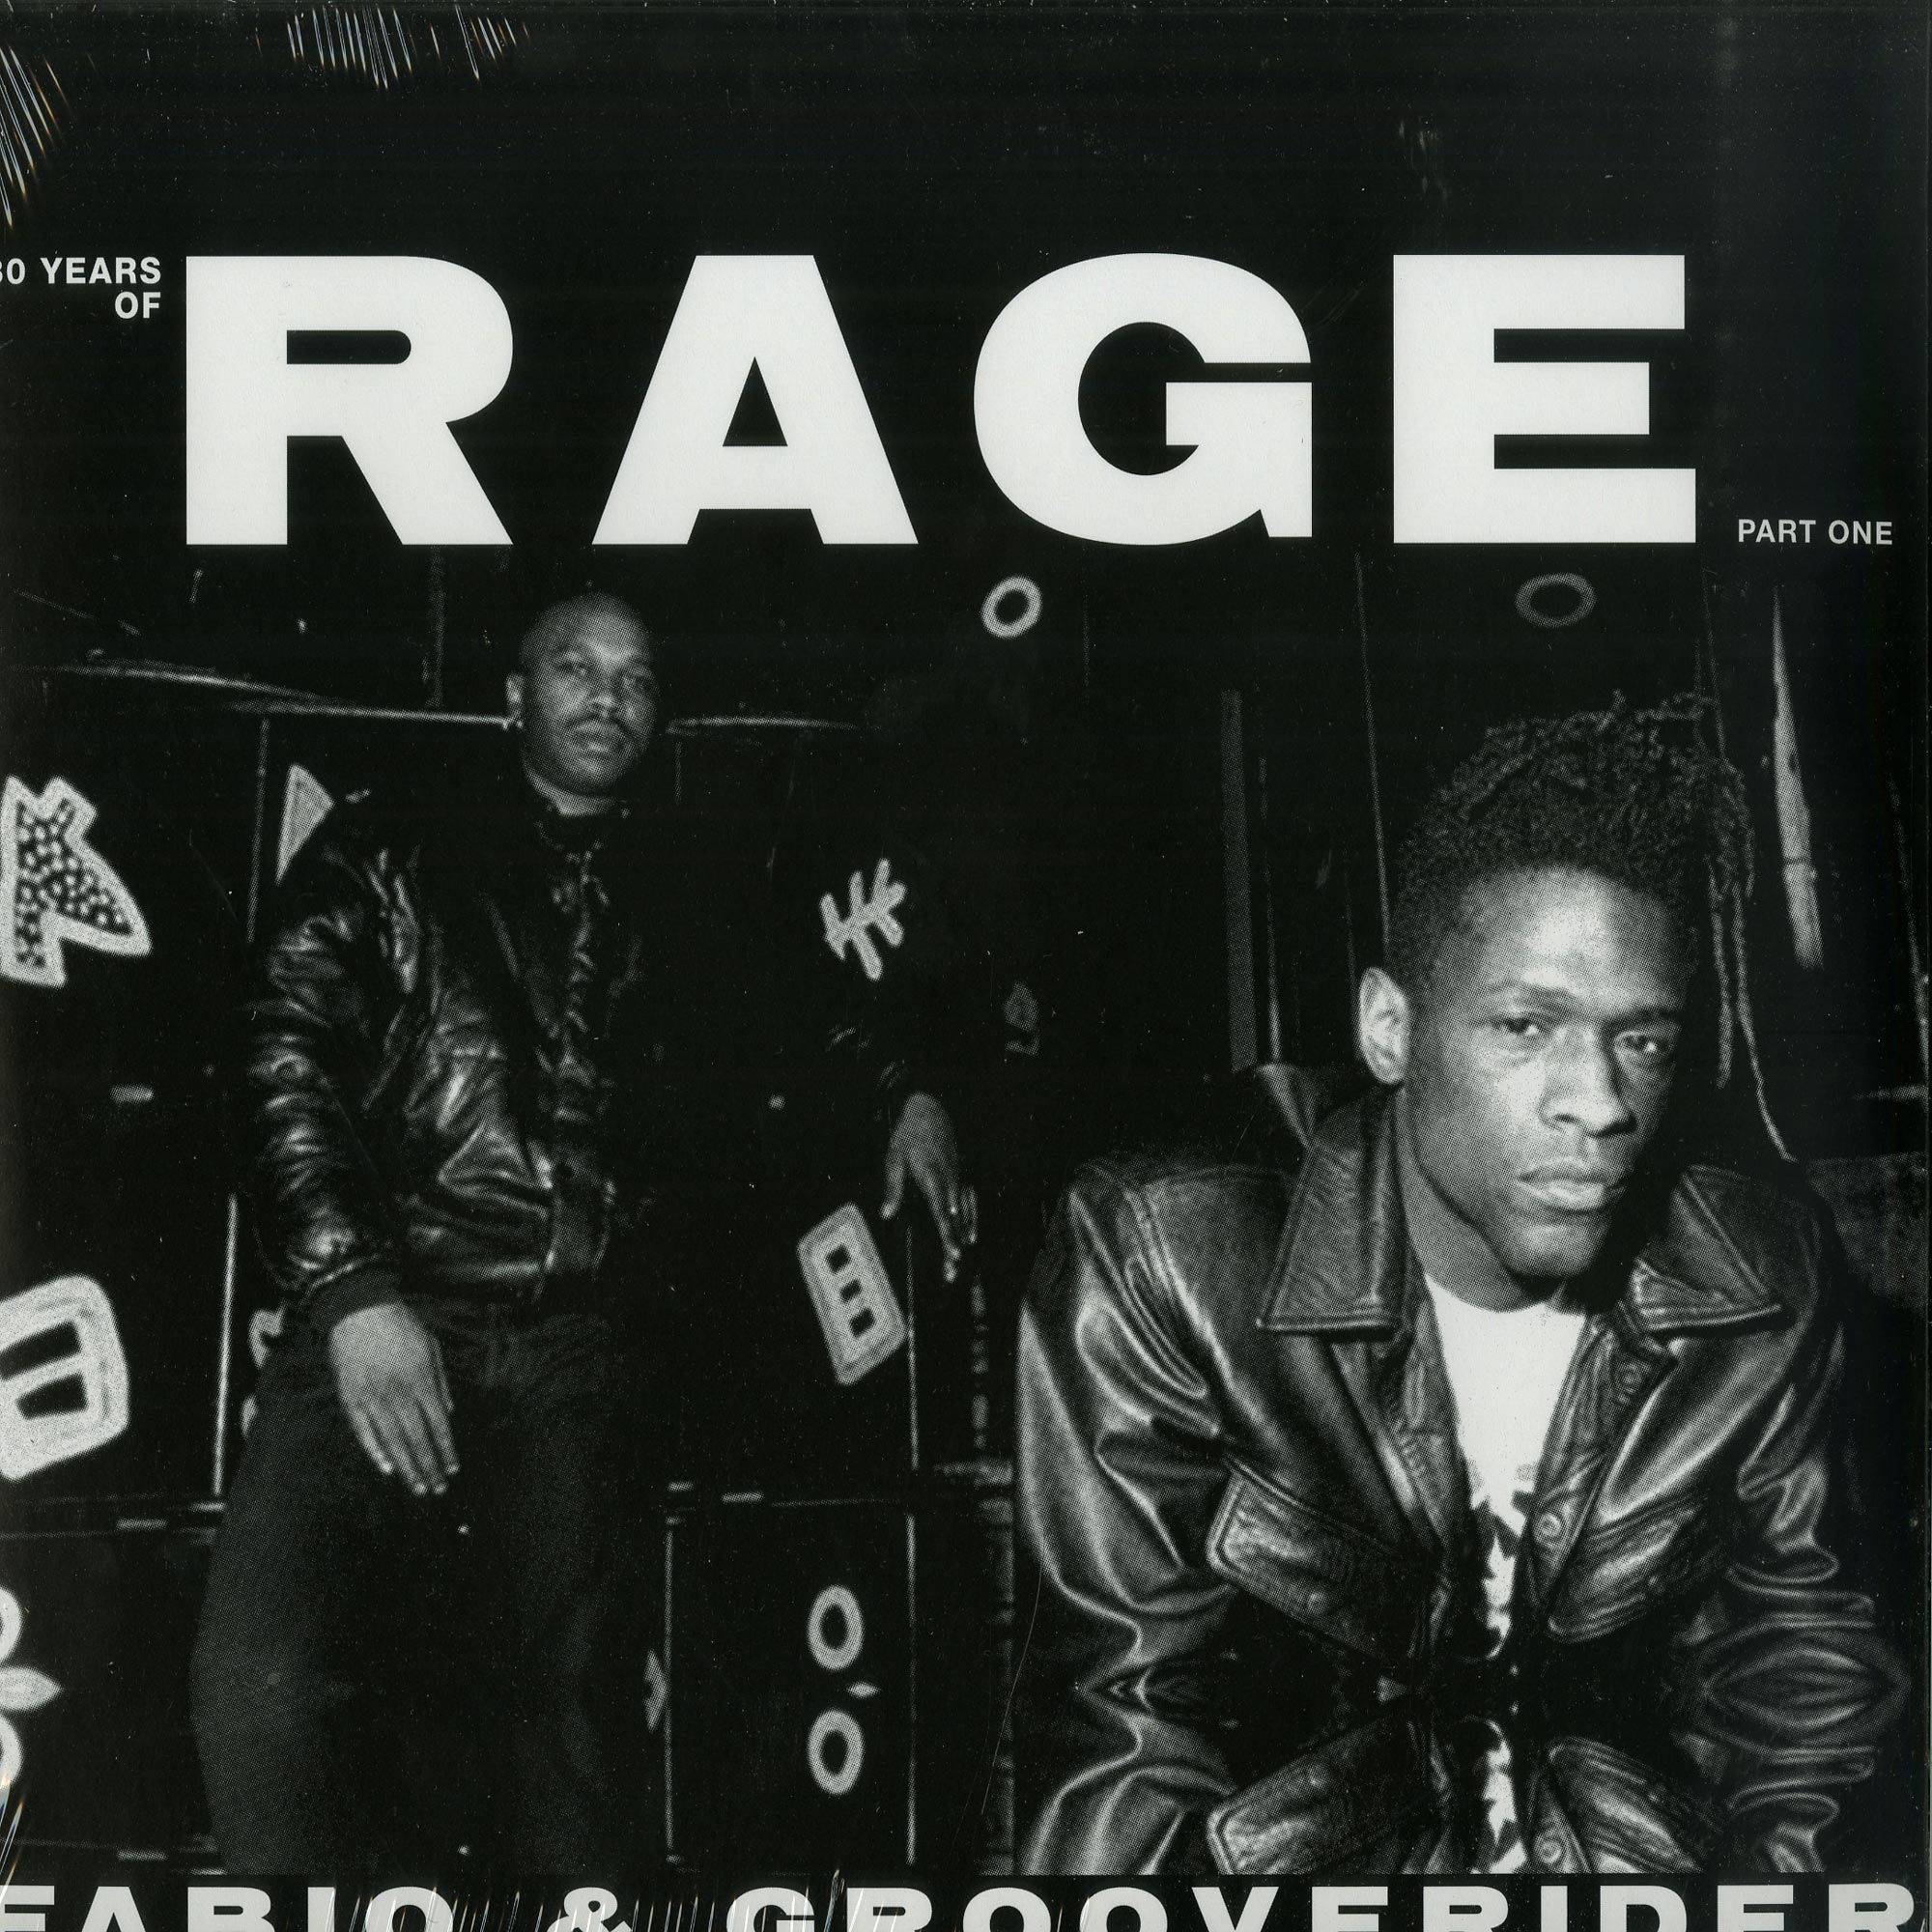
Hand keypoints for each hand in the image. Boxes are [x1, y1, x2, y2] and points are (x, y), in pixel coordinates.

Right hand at [328, 1301, 457, 1494]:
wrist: (359, 1309)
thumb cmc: (400, 1325)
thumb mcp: (430, 1346)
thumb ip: (440, 1382)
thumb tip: (449, 1413)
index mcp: (421, 1380)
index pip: (438, 1425)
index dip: (446, 1449)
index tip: (452, 1469)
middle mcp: (399, 1393)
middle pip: (417, 1439)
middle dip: (429, 1466)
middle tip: (436, 1490)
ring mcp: (372, 1398)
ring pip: (392, 1441)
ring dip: (407, 1467)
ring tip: (417, 1487)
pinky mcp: (350, 1398)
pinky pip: (364, 1431)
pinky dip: (375, 1451)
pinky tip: (387, 1468)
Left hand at [882, 1090, 976, 1281]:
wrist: (932, 1109)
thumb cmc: (909, 1134)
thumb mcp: (894, 1157)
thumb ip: (893, 1187)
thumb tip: (887, 1213)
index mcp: (933, 1178)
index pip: (942, 1214)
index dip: (948, 1235)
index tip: (954, 1253)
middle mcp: (950, 1182)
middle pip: (954, 1220)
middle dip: (953, 1246)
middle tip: (951, 1269)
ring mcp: (958, 1178)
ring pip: (964, 1214)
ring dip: (961, 1238)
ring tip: (957, 1263)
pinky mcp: (961, 1174)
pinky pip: (970, 1201)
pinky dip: (971, 1220)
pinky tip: (970, 1236)